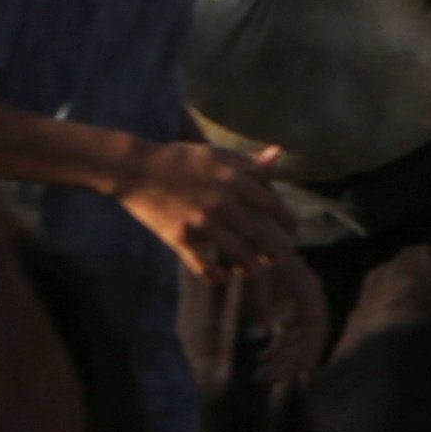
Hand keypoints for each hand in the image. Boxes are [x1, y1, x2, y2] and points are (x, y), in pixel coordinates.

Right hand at [124, 134, 295, 285]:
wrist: (136, 169)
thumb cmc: (180, 159)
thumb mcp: (218, 154)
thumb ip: (249, 161)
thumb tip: (278, 153)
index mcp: (235, 180)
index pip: (271, 204)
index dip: (286, 220)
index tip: (294, 231)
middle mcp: (222, 203)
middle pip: (257, 232)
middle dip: (272, 250)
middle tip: (280, 261)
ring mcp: (200, 221)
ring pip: (233, 250)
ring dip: (248, 265)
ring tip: (255, 273)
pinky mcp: (178, 236)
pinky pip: (199, 261)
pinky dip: (211, 272)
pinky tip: (219, 278)